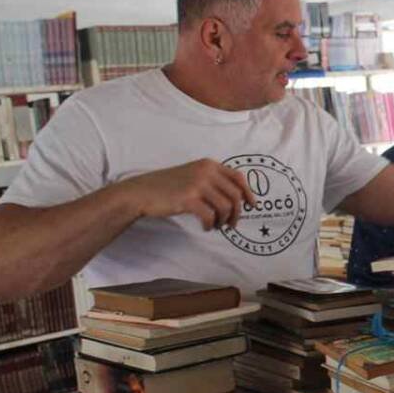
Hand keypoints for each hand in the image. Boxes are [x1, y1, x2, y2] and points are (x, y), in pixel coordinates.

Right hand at [119, 159, 255, 230]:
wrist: (141, 192)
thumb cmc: (168, 186)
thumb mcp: (193, 176)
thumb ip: (213, 182)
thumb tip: (237, 199)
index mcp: (209, 164)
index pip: (238, 178)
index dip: (248, 193)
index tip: (252, 206)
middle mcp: (206, 171)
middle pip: (235, 195)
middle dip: (237, 213)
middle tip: (231, 225)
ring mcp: (197, 184)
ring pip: (225, 207)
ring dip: (223, 221)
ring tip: (216, 226)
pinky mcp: (189, 198)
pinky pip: (210, 216)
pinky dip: (210, 224)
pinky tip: (205, 227)